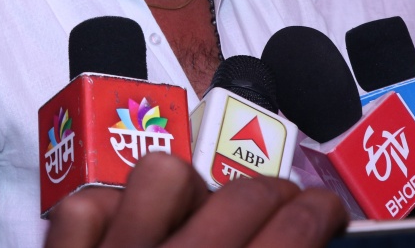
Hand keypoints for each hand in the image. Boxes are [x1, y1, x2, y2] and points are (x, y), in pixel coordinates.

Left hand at [44, 153, 346, 247]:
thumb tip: (306, 242)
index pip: (294, 231)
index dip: (323, 212)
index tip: (330, 210)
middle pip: (241, 197)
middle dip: (276, 195)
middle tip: (285, 207)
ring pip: (161, 174)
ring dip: (185, 193)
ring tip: (196, 217)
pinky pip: (84, 207)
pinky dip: (105, 215)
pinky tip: (121, 233)